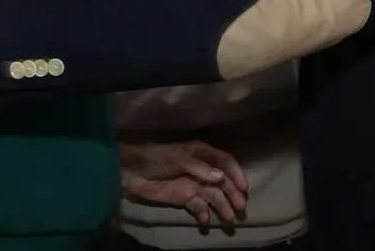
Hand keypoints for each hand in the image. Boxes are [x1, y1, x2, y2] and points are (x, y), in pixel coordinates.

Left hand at [121, 140, 248, 224]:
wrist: (132, 171)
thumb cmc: (156, 157)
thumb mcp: (178, 158)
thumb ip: (200, 168)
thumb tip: (221, 177)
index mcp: (202, 153)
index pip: (225, 162)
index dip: (235, 173)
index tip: (243, 187)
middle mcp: (202, 169)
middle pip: (222, 181)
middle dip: (232, 193)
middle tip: (240, 207)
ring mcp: (194, 184)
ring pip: (213, 196)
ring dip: (222, 206)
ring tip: (229, 218)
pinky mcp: (184, 198)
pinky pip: (198, 206)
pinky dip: (203, 213)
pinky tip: (205, 220)